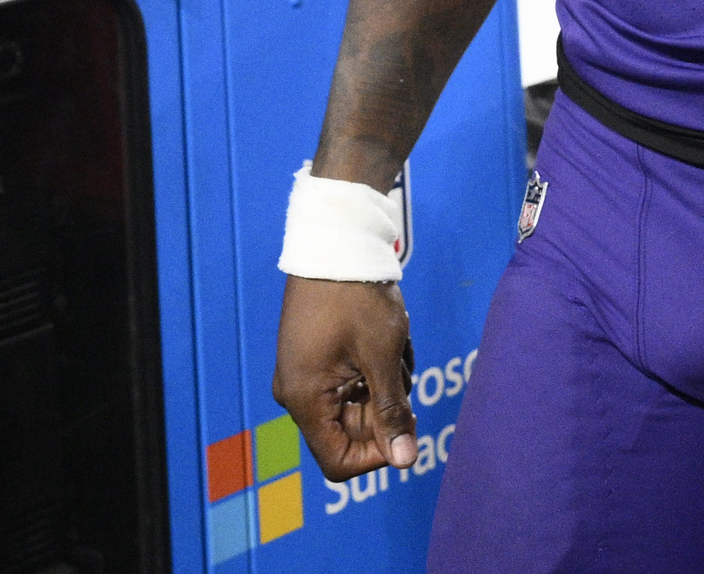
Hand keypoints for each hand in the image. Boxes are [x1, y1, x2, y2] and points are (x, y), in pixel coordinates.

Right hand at [273, 277, 419, 481]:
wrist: (336, 240)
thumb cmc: (356, 296)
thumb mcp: (382, 357)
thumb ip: (392, 412)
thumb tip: (406, 460)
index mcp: (304, 399)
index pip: (338, 462)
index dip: (378, 454)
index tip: (406, 423)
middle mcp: (296, 393)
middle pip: (351, 431)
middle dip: (386, 406)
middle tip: (401, 369)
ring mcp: (304, 373)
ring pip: (358, 403)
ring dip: (386, 381)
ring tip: (393, 343)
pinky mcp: (314, 356)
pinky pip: (351, 380)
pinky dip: (376, 366)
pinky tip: (385, 336)